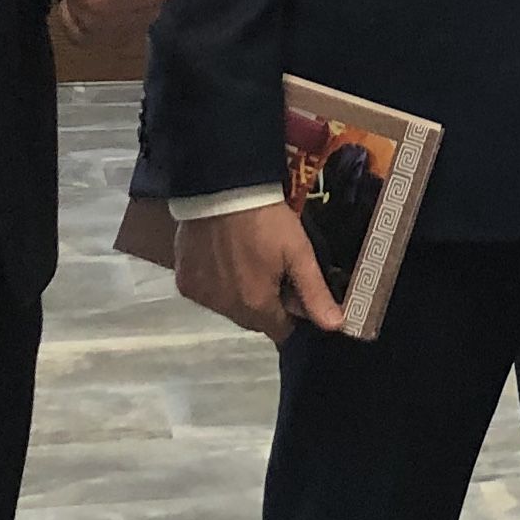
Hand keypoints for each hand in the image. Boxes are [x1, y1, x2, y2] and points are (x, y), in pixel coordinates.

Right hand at [175, 201, 343, 340]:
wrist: (221, 189)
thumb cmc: (266, 220)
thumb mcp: (298, 252)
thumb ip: (314, 293)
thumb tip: (335, 326)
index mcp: (256, 307)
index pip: (280, 331)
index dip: (291, 313)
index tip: (293, 290)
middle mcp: (225, 309)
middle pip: (253, 320)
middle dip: (265, 304)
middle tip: (272, 270)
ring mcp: (201, 297)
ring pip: (229, 308)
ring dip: (240, 295)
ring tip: (247, 262)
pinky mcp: (184, 283)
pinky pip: (207, 294)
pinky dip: (217, 285)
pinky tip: (223, 260)